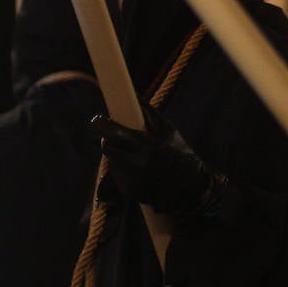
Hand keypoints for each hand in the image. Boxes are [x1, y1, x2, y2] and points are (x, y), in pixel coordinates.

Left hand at [91, 107, 228, 215]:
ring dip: (118, 154)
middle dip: (111, 139)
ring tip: (138, 157)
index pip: (116, 134)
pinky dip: (124, 169)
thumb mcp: (169, 132)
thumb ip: (148, 114)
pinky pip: (117, 173)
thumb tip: (131, 96)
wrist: (191, 190)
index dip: (104, 126)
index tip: (97, 120)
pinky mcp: (127, 191)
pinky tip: (140, 171)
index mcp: (147, 147)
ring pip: (111, 159)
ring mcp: (130, 180)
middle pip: (107, 145)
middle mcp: (136, 164)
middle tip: (122, 137)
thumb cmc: (181, 154)